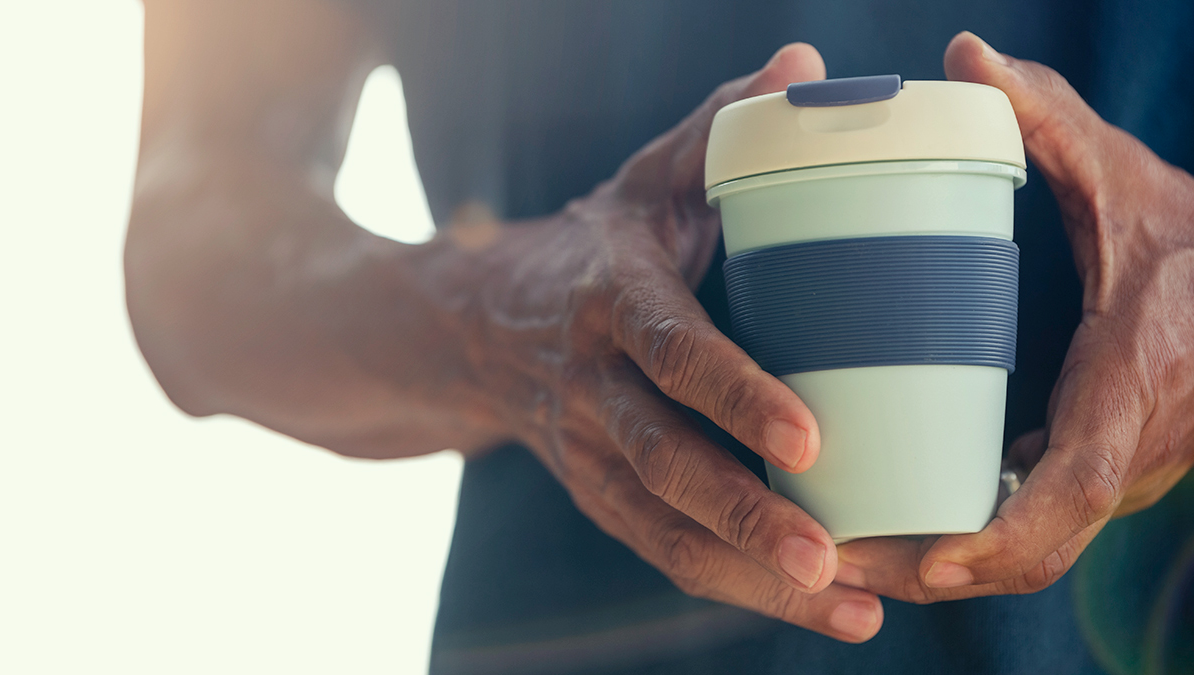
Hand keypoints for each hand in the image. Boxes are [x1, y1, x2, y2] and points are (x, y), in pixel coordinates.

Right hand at [442, 44, 884, 640]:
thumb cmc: (589, 247)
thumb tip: (805, 67)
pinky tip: (821, 605)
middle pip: (666, 465)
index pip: (672, 351)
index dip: (734, 395)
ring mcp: (591, 454)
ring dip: (756, 575)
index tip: (810, 438)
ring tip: (853, 607)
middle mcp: (594, 388)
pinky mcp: (600, 496)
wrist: (472, 328)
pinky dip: (741, 585)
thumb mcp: (641, 182)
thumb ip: (717, 129)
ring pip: (667, 529)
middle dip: (749, 517)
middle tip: (838, 559)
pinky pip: (666, 551)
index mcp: (611, 300)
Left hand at [835, 32, 1193, 602]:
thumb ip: (1049, 120)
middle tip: (830, 564)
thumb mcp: (1122, 175)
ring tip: (833, 560)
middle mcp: (1126, 450)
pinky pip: (1023, 528)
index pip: (1076, 487)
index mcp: (1131, 383)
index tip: (927, 557)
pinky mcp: (1089, 470)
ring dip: (932, 569)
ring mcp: (1111, 473)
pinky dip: (957, 542)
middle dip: (932, 570)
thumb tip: (965, 56)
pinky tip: (881, 530)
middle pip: (1031, 550)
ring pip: (1024, 553)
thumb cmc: (1187, 235)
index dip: (1003, 532)